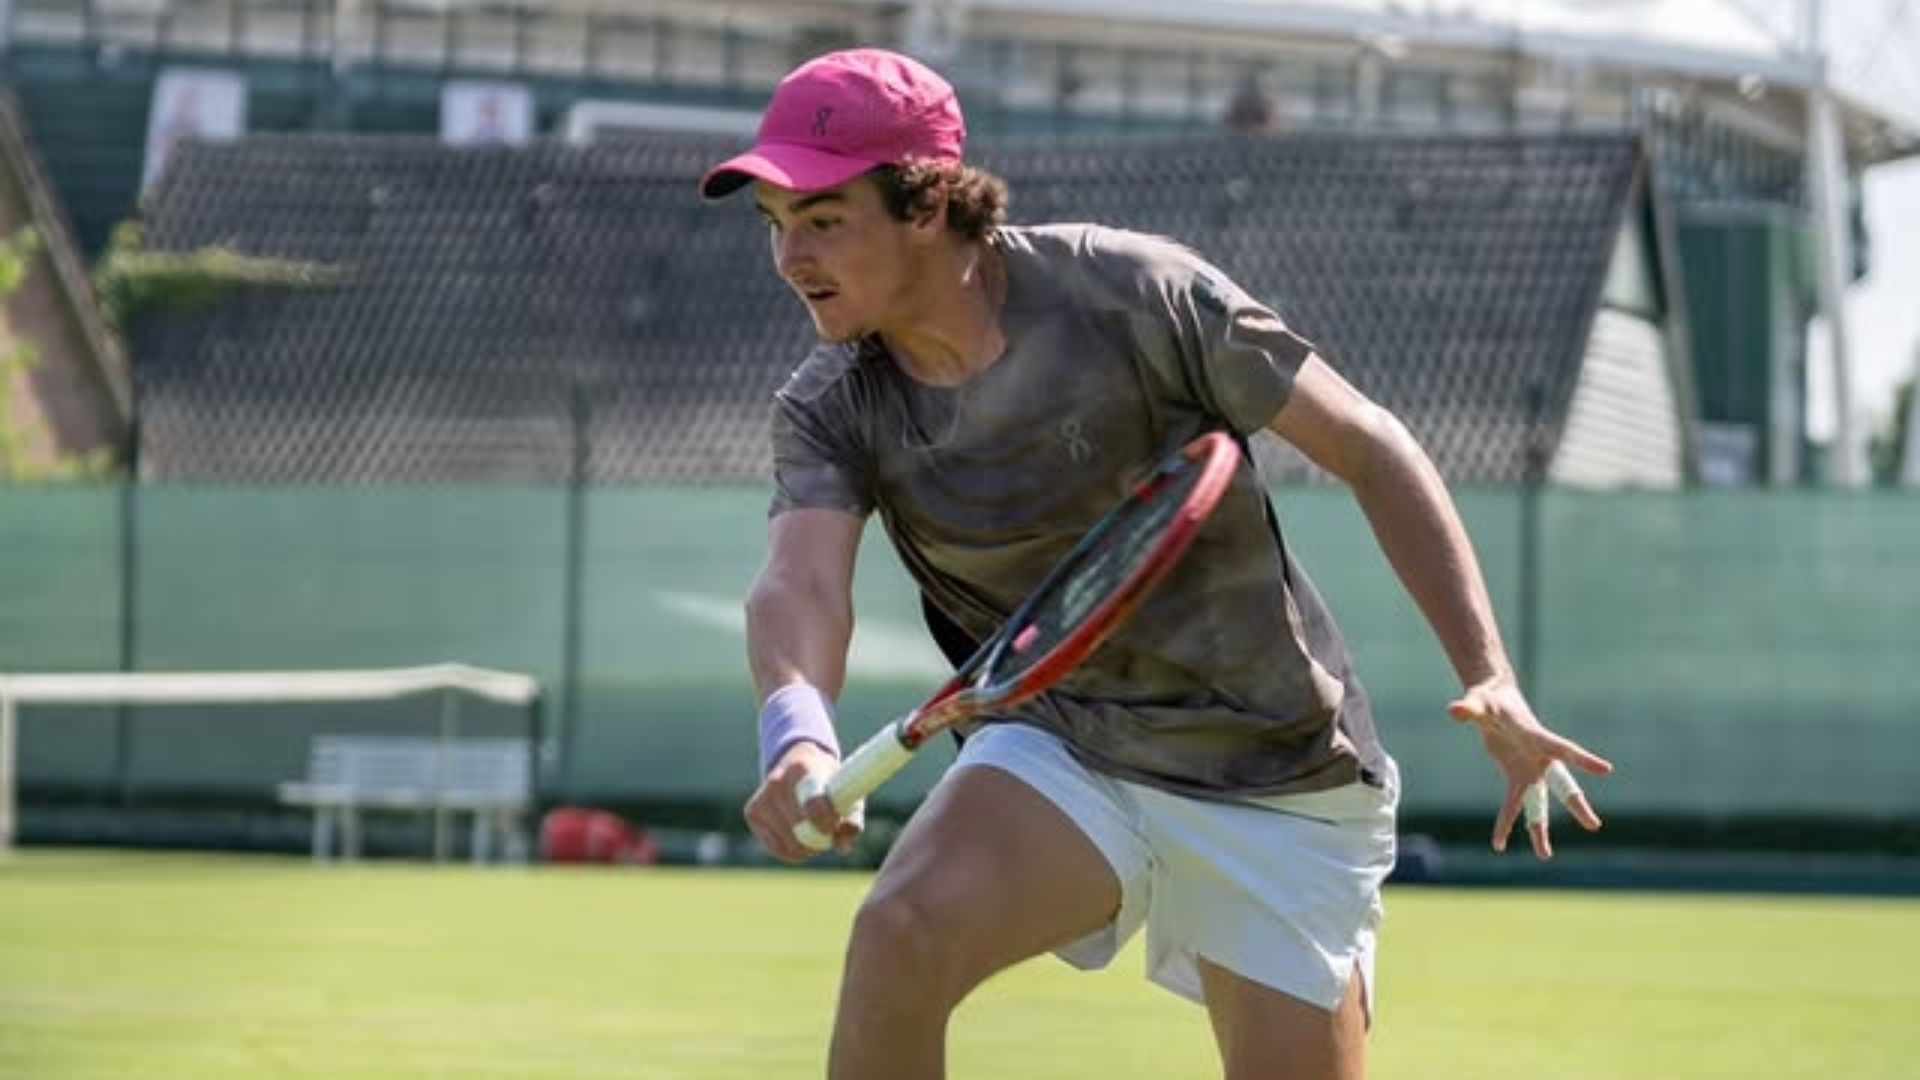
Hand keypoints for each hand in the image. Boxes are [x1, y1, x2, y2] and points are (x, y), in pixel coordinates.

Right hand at [742, 742, 863, 862]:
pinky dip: (792, 850)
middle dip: (820, 837)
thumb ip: (850, 819)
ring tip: (815, 831)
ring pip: (789, 843)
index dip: (824, 821)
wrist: (799, 763)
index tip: (833, 827)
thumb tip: (843, 847)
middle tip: (829, 832)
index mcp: (803, 768)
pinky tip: (799, 835)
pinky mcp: (752, 813)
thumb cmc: (828, 781)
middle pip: (800, 828)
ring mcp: (762, 797)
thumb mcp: (847, 792)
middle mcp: (777, 780)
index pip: (812, 802)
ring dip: (808, 846)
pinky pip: (777, 849)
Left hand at [1449, 677, 1613, 858]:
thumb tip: (1455, 711)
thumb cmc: (1488, 698)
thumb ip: (1469, 708)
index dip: (1583, 758)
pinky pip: (1513, 804)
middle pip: (1561, 784)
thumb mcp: (1477, 701)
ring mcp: (1529, 769)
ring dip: (1540, 829)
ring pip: (1539, 803)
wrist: (1493, 701)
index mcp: (1535, 735)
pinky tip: (1499, 844)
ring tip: (1544, 856)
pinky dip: (1506, 822)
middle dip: (1576, 805)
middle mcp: (1538, 757)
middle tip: (1594, 826)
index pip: (1562, 748)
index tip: (1607, 770)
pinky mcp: (1516, 776)